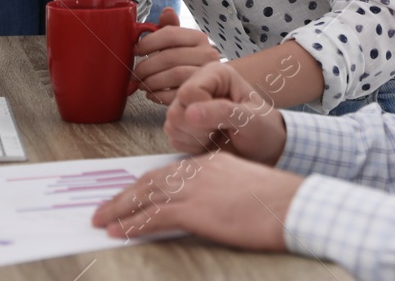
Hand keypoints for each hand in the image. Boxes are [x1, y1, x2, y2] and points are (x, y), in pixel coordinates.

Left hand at [91, 150, 302, 252]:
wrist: (292, 206)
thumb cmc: (278, 202)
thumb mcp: (244, 189)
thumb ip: (221, 191)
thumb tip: (206, 207)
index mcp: (210, 162)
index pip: (168, 172)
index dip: (145, 185)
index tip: (130, 194)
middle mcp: (198, 170)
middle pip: (150, 181)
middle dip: (124, 195)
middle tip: (104, 207)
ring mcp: (195, 188)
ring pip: (146, 196)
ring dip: (120, 209)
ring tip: (102, 220)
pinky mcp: (195, 210)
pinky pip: (154, 217)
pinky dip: (132, 224)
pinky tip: (119, 232)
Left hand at [133, 7, 221, 105]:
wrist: (208, 84)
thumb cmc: (187, 60)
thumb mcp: (179, 42)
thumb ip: (170, 29)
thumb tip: (166, 11)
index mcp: (199, 37)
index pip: (170, 34)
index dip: (148, 42)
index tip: (135, 50)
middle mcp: (207, 54)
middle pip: (169, 57)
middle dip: (146, 66)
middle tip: (135, 73)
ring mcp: (205, 75)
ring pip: (174, 75)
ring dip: (151, 81)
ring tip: (141, 84)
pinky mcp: (200, 93)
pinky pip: (176, 94)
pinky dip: (158, 95)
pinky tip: (150, 93)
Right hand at [163, 62, 286, 165]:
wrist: (263, 148)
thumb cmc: (263, 128)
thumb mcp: (251, 119)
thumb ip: (223, 112)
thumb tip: (190, 113)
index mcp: (215, 74)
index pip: (189, 92)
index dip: (202, 112)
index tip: (224, 121)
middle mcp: (197, 85)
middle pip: (175, 110)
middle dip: (199, 128)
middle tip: (221, 130)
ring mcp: (186, 104)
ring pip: (171, 124)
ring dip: (196, 138)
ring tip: (217, 134)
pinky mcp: (181, 123)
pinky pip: (173, 138)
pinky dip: (192, 146)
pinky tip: (209, 141)